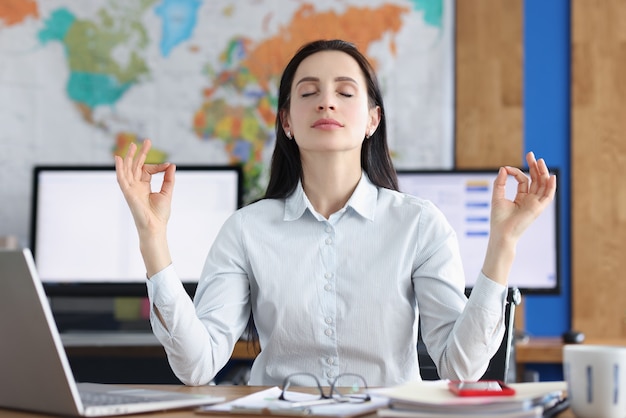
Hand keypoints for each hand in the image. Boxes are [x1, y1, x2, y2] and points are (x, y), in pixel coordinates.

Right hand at [114, 139, 175, 235]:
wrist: (155, 226)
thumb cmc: (160, 213)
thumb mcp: (167, 192)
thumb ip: (168, 178)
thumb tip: (171, 165)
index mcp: (144, 186)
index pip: (147, 170)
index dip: (157, 166)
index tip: (167, 165)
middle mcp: (136, 186)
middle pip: (136, 166)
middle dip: (140, 153)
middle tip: (147, 141)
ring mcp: (131, 189)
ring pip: (128, 169)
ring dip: (130, 157)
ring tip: (133, 145)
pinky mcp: (128, 192)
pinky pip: (121, 179)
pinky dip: (119, 169)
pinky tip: (118, 159)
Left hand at [482, 152, 556, 283]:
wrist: (502, 232)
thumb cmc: (499, 218)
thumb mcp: (497, 196)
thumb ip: (500, 182)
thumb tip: (503, 168)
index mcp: (521, 198)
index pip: (523, 180)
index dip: (515, 172)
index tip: (506, 169)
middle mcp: (530, 200)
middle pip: (536, 180)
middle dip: (534, 167)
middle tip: (531, 155)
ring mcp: (535, 204)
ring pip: (542, 185)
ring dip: (542, 173)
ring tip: (540, 161)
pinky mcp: (539, 208)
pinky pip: (548, 196)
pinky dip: (551, 186)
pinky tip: (551, 176)